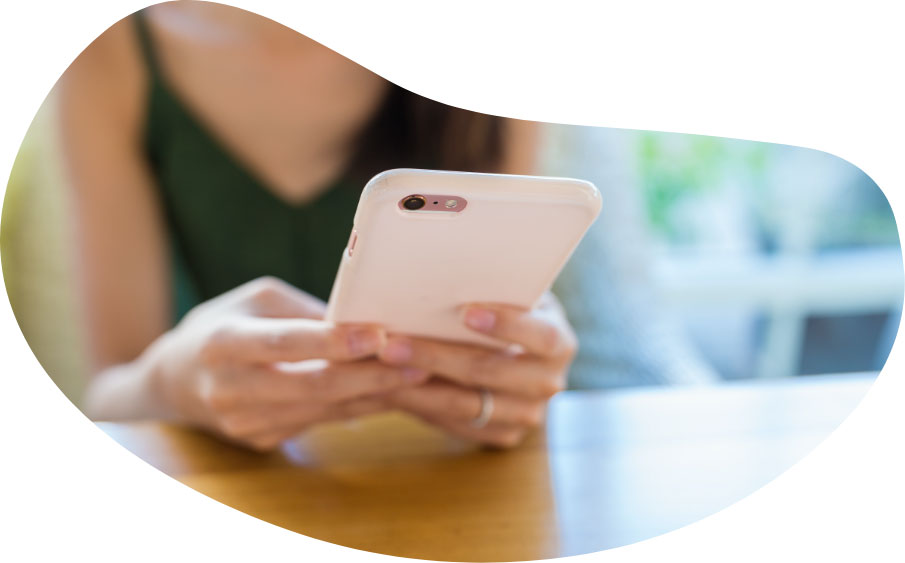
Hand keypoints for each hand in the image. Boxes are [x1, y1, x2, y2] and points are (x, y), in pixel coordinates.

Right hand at [144, 277, 426, 449]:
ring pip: (324, 411)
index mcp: (223, 343)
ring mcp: (246, 424)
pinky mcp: (263, 441)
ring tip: (424, 382)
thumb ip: (306, 312)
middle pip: (312, 386)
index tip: (379, 334)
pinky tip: (397, 396)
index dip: (332, 341)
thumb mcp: (256, 301)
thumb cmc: (226, 324)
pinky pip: (322, 422)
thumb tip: (367, 319)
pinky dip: (362, 408)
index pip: (284, 343)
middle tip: (422, 364)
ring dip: (378, 396)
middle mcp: (230, 390)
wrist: (177, 381)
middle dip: (371, 375)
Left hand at [377, 292, 576, 447]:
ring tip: (382, 366)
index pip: (541, 336)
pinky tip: (390, 387)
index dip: (507, 325)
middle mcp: (548, 383)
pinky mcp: (502, 434)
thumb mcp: (515, 296)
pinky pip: (456, 424)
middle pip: (491, 372)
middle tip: (392, 343)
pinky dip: (421, 405)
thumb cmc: (511, 311)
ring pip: (467, 405)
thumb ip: (495, 289)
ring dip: (418, 386)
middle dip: (437, 357)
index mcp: (558, 343)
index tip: (466, 312)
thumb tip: (444, 271)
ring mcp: (527, 414)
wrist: (524, 355)